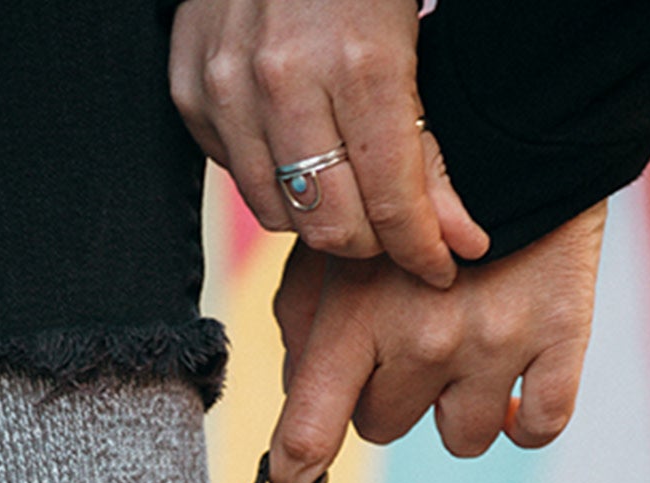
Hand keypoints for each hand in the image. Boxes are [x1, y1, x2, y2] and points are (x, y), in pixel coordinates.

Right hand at [169, 0, 487, 286]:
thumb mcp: (415, 48)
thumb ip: (430, 152)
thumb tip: (459, 245)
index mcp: (358, 65)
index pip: (391, 205)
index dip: (421, 251)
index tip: (441, 267)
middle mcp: (283, 80)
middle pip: (331, 227)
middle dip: (371, 240)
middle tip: (391, 221)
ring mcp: (227, 85)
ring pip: (280, 215)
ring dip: (319, 214)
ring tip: (345, 179)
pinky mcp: (190, 89)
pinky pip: (238, 176)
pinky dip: (272, 175)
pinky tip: (296, 139)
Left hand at [268, 203, 606, 482]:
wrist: (522, 118)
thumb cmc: (412, 184)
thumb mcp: (339, 236)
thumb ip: (303, 317)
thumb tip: (297, 391)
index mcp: (356, 316)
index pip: (309, 432)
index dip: (293, 468)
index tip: (293, 478)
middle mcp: (423, 341)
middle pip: (382, 429)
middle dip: (387, 395)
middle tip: (407, 340)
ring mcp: (495, 346)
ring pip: (461, 439)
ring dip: (456, 408)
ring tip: (466, 350)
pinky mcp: (560, 340)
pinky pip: (539, 426)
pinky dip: (525, 418)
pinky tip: (515, 388)